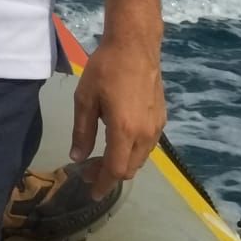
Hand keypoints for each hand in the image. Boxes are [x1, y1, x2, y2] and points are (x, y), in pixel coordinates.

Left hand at [69, 33, 166, 198]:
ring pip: (140, 159)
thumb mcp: (84, 99)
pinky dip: (132, 152)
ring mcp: (157, 127)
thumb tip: (77, 158)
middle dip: (109, 175)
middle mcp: (145, 134)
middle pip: (129, 168)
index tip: (92, 193)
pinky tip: (118, 141)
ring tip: (101, 157)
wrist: (135, 47)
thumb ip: (82, 131)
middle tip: (89, 171)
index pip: (115, 169)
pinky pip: (147, 146)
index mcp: (124, 130)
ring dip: (122, 163)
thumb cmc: (106, 69)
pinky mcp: (162, 119)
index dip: (103, 184)